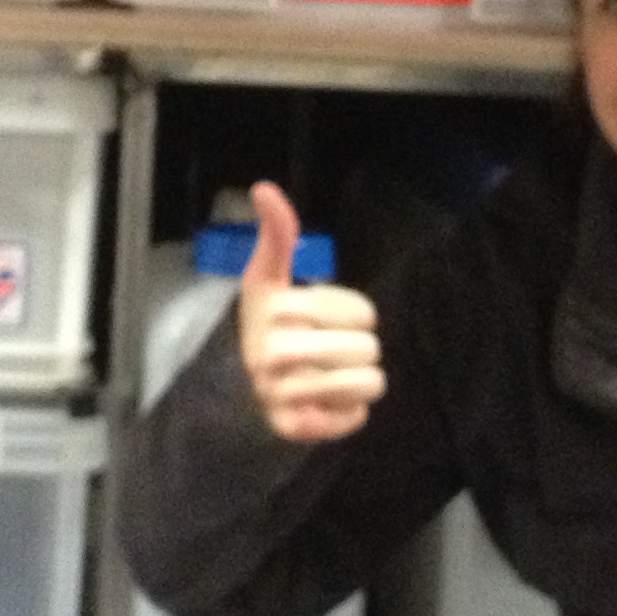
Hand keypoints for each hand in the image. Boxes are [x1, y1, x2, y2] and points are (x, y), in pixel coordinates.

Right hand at [235, 181, 383, 441]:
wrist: (247, 382)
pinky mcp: (294, 428)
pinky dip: (349, 413)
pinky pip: (354, 419)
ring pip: (368, 384)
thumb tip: (264, 187)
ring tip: (334, 376)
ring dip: (360, 380)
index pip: (363, 313)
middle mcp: (271, 357)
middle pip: (369, 349)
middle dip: (360, 348)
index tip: (322, 317)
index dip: (354, 314)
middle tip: (332, 351)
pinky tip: (326, 405)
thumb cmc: (271, 323)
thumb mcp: (271, 277)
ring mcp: (281, 396)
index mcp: (275, 314)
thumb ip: (277, 234)